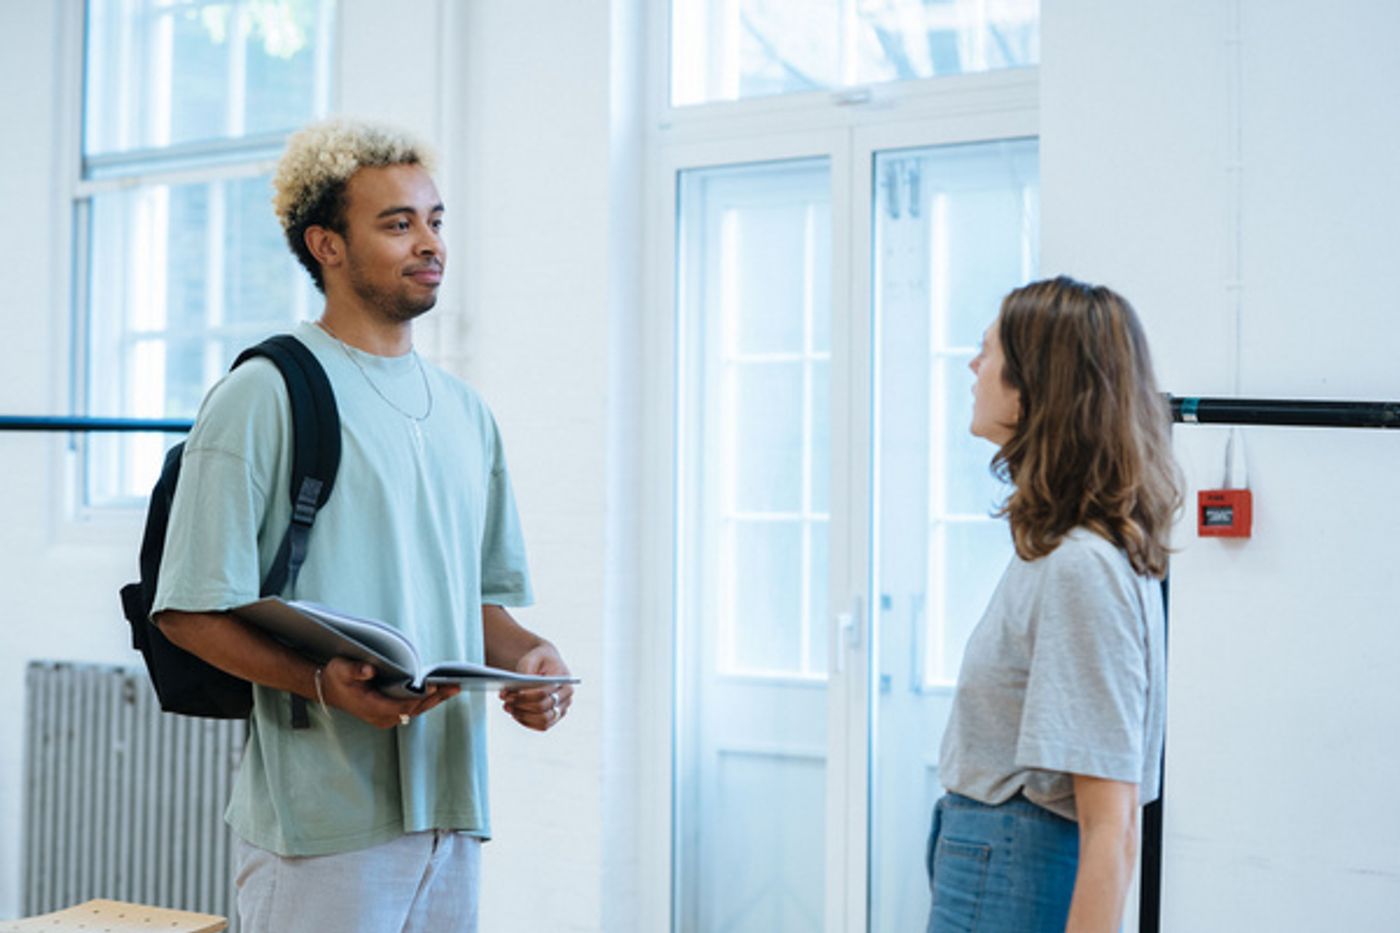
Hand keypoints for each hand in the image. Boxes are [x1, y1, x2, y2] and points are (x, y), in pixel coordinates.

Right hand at [320, 657, 459, 729]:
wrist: (330, 689)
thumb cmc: (337, 677)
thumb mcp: (341, 669)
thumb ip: (355, 670)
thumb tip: (369, 670)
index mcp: (371, 707)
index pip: (400, 706)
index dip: (418, 697)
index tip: (433, 685)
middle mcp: (381, 716)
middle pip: (413, 710)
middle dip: (435, 698)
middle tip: (455, 686)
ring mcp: (387, 717)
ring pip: (416, 711)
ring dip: (435, 700)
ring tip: (455, 688)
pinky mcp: (391, 713)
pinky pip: (413, 708)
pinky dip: (427, 700)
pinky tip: (441, 690)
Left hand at [499, 643, 572, 731]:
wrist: (545, 664)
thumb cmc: (538, 661)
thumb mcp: (531, 661)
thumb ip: (526, 675)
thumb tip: (518, 691)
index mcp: (564, 679)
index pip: (544, 693)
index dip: (524, 696)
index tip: (508, 695)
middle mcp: (567, 696)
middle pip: (543, 708)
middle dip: (521, 706)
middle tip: (506, 702)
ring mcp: (563, 708)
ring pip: (544, 720)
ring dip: (523, 716)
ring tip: (508, 708)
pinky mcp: (556, 717)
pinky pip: (543, 726)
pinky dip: (527, 722)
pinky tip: (515, 714)